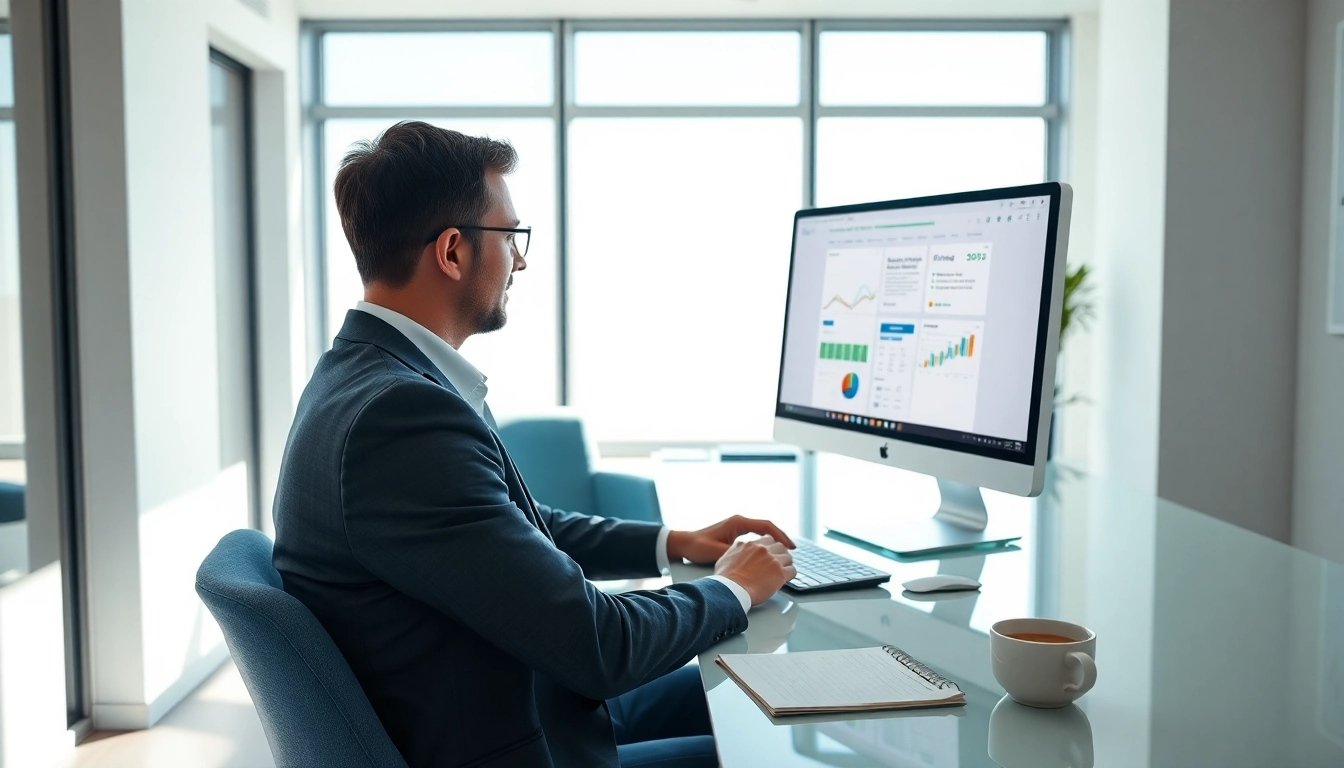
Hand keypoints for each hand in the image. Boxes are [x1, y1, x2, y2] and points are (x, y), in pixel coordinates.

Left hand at [666, 515, 795, 565]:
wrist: (684, 544)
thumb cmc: (698, 546)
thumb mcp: (717, 551)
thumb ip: (736, 553)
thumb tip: (753, 559)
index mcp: (738, 523)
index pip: (766, 526)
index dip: (780, 536)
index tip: (790, 546)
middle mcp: (739, 522)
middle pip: (767, 528)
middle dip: (781, 538)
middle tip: (792, 550)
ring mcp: (737, 527)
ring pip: (762, 532)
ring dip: (774, 541)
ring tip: (784, 553)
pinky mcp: (735, 535)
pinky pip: (756, 537)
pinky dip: (765, 544)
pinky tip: (769, 554)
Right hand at [713, 536, 795, 605]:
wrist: (730, 590)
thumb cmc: (725, 579)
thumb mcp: (726, 557)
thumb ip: (737, 550)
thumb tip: (739, 551)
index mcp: (750, 544)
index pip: (767, 539)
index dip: (770, 547)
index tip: (771, 553)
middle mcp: (763, 549)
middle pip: (780, 546)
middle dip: (780, 554)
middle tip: (778, 562)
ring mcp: (773, 560)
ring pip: (788, 557)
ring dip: (786, 564)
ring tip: (783, 572)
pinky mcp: (780, 573)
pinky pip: (793, 571)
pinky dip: (790, 575)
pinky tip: (786, 579)